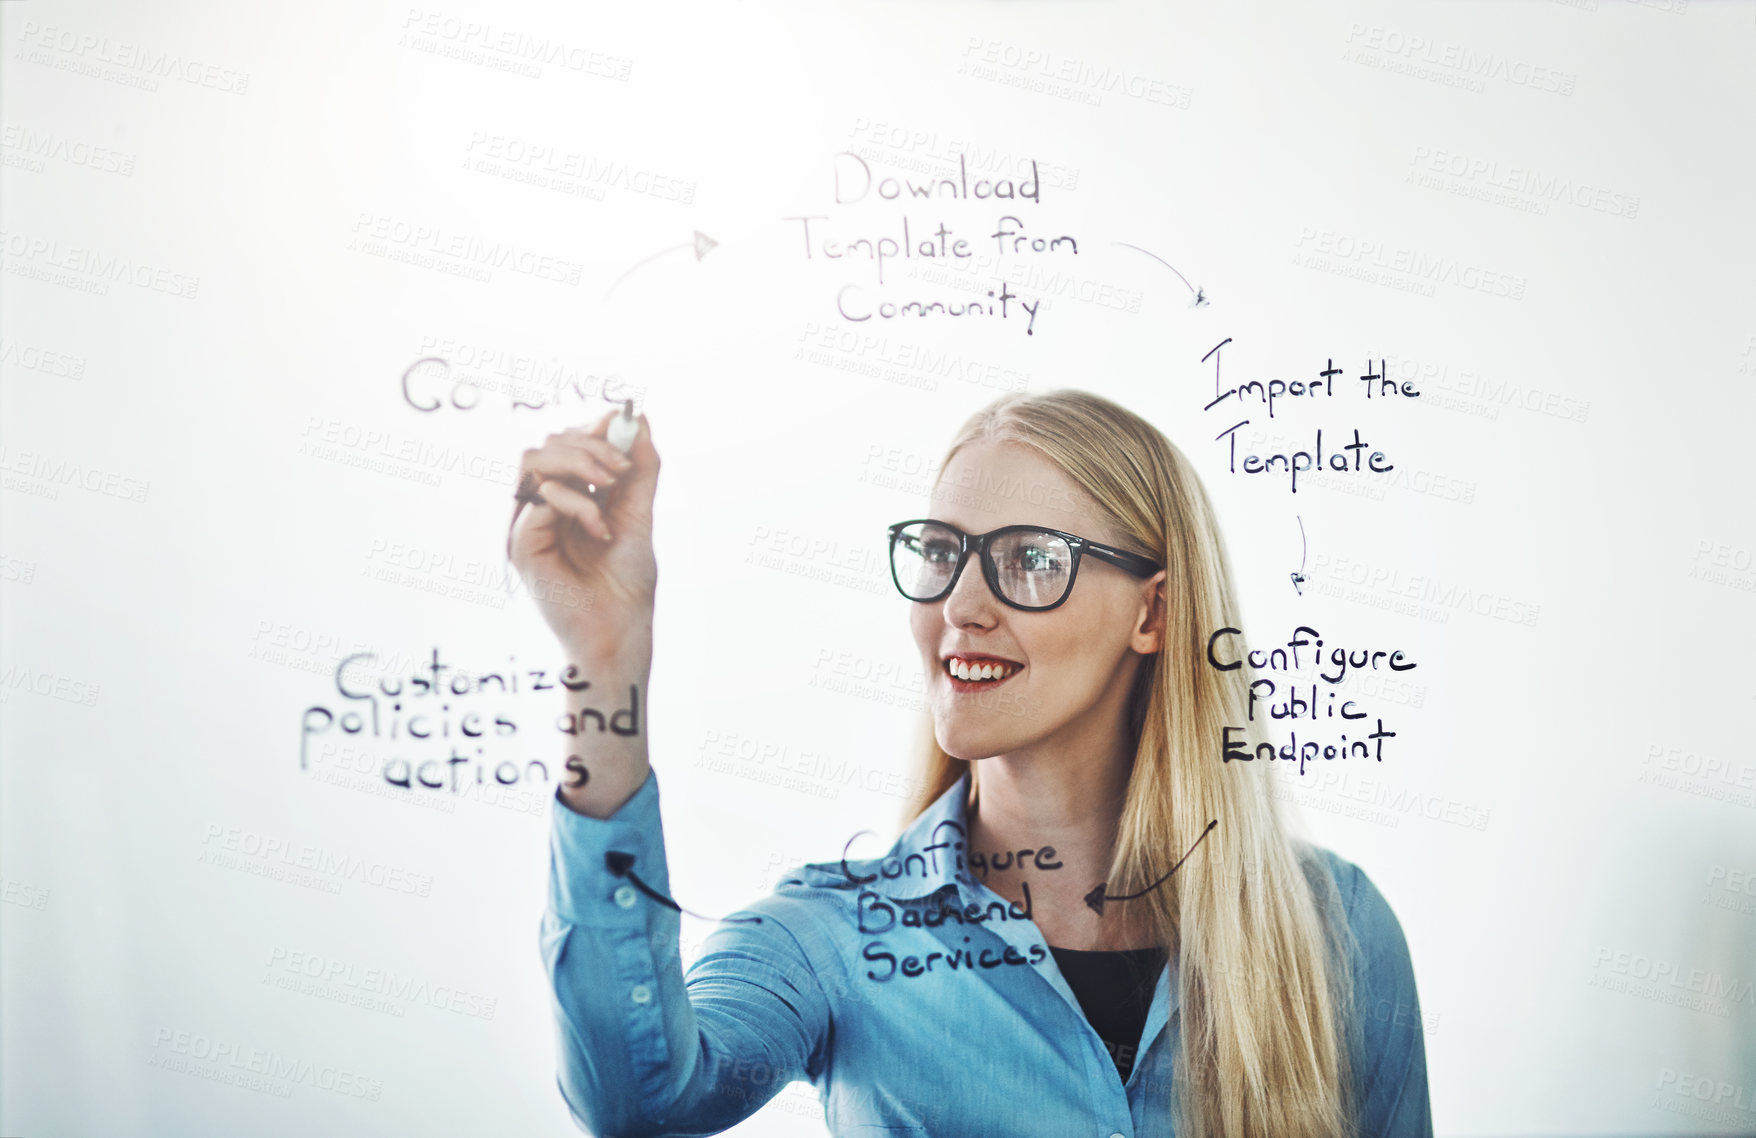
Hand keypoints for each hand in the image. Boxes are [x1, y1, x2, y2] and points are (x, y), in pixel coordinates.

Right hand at [508, 408, 658, 662]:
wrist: (620, 631)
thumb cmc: (627, 582)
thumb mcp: (639, 514)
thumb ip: (640, 469)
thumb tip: (639, 419)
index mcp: (566, 498)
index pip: (566, 443)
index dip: (593, 427)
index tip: (625, 423)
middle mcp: (541, 507)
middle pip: (547, 444)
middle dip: (591, 443)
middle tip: (623, 468)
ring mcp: (528, 525)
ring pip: (534, 459)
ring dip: (579, 460)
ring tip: (612, 482)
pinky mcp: (521, 545)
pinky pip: (540, 497)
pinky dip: (576, 502)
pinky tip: (600, 529)